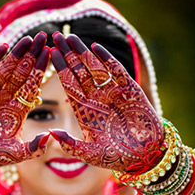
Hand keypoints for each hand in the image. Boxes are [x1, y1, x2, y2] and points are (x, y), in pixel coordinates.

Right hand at [0, 33, 50, 171]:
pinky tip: (4, 47)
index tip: (51, 54)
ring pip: (6, 68)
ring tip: (28, 39)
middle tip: (43, 37)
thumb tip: (50, 137)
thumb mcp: (16, 153)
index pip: (32, 85)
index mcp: (17, 109)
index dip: (41, 70)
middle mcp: (5, 97)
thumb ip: (34, 147)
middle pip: (22, 72)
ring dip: (17, 53)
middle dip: (32, 55)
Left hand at [50, 33, 164, 173]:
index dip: (59, 70)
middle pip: (79, 72)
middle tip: (54, 36)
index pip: (69, 85)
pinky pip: (117, 71)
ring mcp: (113, 93)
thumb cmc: (116, 158)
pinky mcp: (130, 90)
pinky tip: (95, 47)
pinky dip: (107, 59)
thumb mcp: (90, 154)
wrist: (145, 157)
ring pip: (95, 68)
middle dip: (67, 55)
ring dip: (83, 52)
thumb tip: (51, 132)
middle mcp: (97, 99)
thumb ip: (71, 144)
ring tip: (70, 36)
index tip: (48, 53)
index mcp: (85, 111)